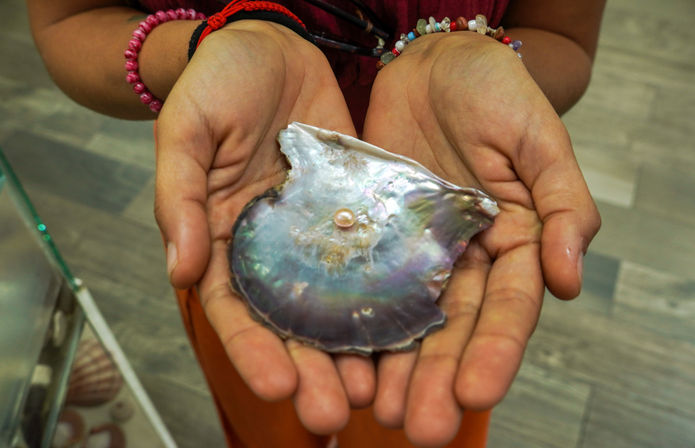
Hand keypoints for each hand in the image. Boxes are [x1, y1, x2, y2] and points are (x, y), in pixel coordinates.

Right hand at [154, 21, 375, 433]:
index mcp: (224, 238)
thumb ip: (178, 196)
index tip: (277, 386)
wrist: (271, 46)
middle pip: (290, 321)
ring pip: (338, 302)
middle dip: (310, 369)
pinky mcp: (362, 209)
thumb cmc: (219, 82)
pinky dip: (391, 295)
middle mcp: (274, 248)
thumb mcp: (187, 130)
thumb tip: (177, 268)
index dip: (251, 349)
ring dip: (355, 349)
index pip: (233, 309)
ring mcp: (321, 233)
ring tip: (377, 392)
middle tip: (333, 411)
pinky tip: (411, 327)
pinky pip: (377, 256)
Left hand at [362, 32, 599, 445]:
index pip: (507, 308)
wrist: (432, 62)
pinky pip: (358, 281)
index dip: (494, 351)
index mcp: (512, 243)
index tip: (476, 393)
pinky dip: (350, 321)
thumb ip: (564, 204)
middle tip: (416, 426)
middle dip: (435, 377)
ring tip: (372, 410)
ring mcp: (413, 251)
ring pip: (403, 318)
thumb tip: (571, 279)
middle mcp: (461, 258)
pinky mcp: (369, 235)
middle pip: (451, 328)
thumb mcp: (538, 140)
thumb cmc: (494, 91)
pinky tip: (335, 357)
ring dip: (390, 367)